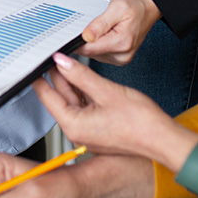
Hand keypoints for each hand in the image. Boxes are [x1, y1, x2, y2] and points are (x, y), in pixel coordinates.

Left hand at [33, 53, 186, 161]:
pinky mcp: (97, 132)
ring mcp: (87, 133)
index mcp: (73, 125)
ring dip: (71, 85)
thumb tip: (62, 62)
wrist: (161, 139)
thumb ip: (81, 75)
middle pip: (60, 100)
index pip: (47, 97)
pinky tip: (84, 80)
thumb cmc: (139, 121)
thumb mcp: (105, 90)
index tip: (36, 64)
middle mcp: (76, 133)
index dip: (41, 77)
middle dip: (57, 78)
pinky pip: (85, 110)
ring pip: (73, 103)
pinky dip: (83, 95)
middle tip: (54, 58)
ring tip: (68, 64)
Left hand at [78, 0, 161, 64]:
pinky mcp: (119, 58)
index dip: (75, 42)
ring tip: (99, 27)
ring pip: (93, 54)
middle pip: (90, 53)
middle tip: (87, 24)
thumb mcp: (116, 7)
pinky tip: (102, 33)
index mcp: (122, 42)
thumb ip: (100, 24)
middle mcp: (122, 55)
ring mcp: (121, 58)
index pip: (89, 49)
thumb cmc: (136, 4)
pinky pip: (99, 53)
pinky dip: (96, 44)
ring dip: (90, 42)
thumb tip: (86, 37)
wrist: (149, 5)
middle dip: (84, 40)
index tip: (65, 36)